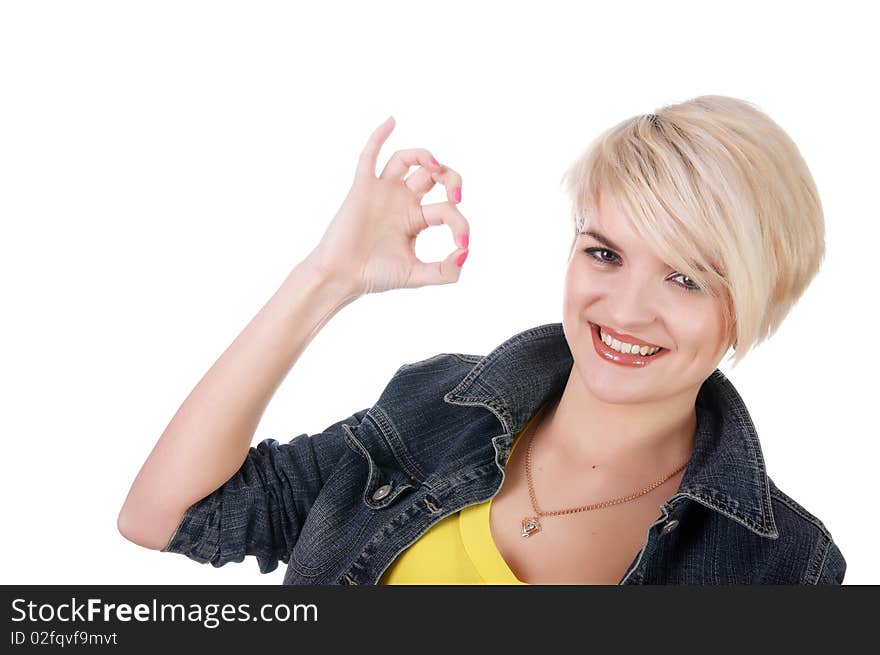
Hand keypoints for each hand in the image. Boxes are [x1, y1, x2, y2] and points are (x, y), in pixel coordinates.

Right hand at [306, 116, 469, 295]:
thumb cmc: (374, 275)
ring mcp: (383, 191)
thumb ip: (445, 272)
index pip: (447, 210)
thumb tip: (465, 253)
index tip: (461, 243)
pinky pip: (370, 155)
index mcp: (415, 220)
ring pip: (406, 160)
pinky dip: (379, 136)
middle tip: (456, 195)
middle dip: (451, 179)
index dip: (460, 223)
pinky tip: (392, 121)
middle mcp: (401, 201)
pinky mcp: (362, 187)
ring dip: (424, 156)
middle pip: (433, 175)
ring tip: (435, 165)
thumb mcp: (417, 276)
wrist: (342, 276)